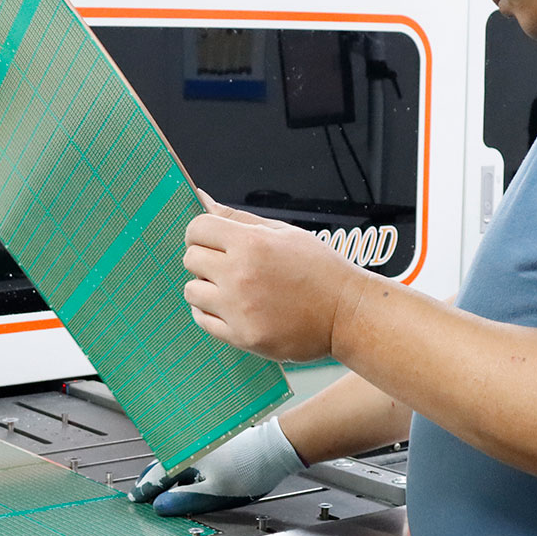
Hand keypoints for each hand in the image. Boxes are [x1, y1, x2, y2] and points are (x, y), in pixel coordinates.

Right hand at [128, 417, 304, 516]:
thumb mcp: (214, 493)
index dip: (145, 491)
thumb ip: (185, 501)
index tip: (135, 498)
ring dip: (166, 469)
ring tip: (161, 482)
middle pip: (163, 464)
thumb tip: (160, 507)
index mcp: (185, 458)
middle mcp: (189, 446)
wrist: (274, 446)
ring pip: (175, 458)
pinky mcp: (213, 439)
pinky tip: (187, 471)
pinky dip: (182, 463)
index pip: (157, 478)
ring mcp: (201, 441)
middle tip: (142, 490)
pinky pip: (188, 453)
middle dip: (151, 478)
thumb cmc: (248, 468)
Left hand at [182, 194, 370, 362]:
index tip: (211, 240)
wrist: (346, 312)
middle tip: (226, 265)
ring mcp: (239, 309)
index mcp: (251, 243)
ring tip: (230, 289)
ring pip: (191, 291)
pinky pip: (202, 320)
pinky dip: (210, 313)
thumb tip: (203, 199)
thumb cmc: (319, 270)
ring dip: (205, 288)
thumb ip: (239, 218)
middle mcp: (240, 275)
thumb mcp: (283, 233)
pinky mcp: (242, 336)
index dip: (202, 232)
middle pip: (190, 259)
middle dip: (204, 258)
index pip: (197, 228)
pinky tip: (231, 308)